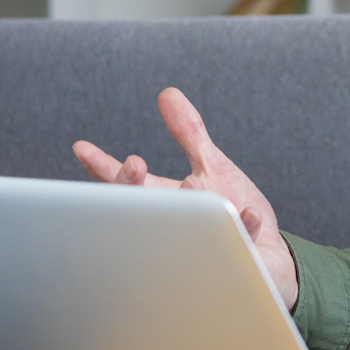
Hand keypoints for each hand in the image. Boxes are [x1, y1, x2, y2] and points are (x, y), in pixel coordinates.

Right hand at [73, 88, 299, 310]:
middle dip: (131, 186)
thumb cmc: (230, 209)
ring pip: (183, 230)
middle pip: (138, 207)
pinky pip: (237, 240)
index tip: (82, 149)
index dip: (101, 168)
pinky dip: (242, 225)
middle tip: (133, 165)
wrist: (267, 254)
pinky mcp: (235, 256)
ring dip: (187, 206)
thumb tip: (168, 93)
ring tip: (193, 184)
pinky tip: (248, 213)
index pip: (125, 184)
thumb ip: (189, 132)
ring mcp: (200, 244)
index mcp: (164, 200)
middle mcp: (173, 225)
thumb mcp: (211, 164)